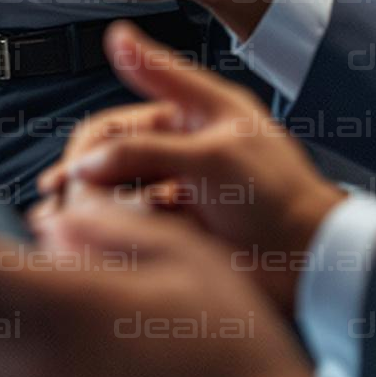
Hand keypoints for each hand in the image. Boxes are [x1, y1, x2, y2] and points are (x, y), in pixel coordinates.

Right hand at [35, 22, 343, 315]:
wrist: (311, 261)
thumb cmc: (277, 196)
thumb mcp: (212, 156)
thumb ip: (145, 149)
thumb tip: (85, 159)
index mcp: (192, 114)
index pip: (122, 118)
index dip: (90, 143)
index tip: (72, 168)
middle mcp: (179, 149)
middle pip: (109, 158)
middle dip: (82, 177)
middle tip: (64, 204)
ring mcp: (175, 191)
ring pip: (113, 194)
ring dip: (87, 208)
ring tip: (65, 228)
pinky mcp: (174, 231)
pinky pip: (128, 228)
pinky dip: (106, 234)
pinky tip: (88, 246)